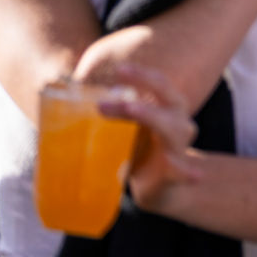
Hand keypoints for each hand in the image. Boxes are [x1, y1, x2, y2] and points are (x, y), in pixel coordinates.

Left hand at [97, 63, 202, 213]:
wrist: (163, 187)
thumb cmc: (141, 149)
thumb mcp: (128, 128)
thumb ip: (110, 112)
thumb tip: (62, 94)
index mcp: (170, 107)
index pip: (160, 83)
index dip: (142, 74)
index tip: (119, 69)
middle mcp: (179, 122)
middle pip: (168, 101)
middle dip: (138, 96)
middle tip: (104, 104)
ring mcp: (179, 147)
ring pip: (172, 130)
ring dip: (150, 117)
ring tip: (130, 109)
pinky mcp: (176, 173)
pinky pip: (183, 171)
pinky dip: (188, 172)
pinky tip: (194, 174)